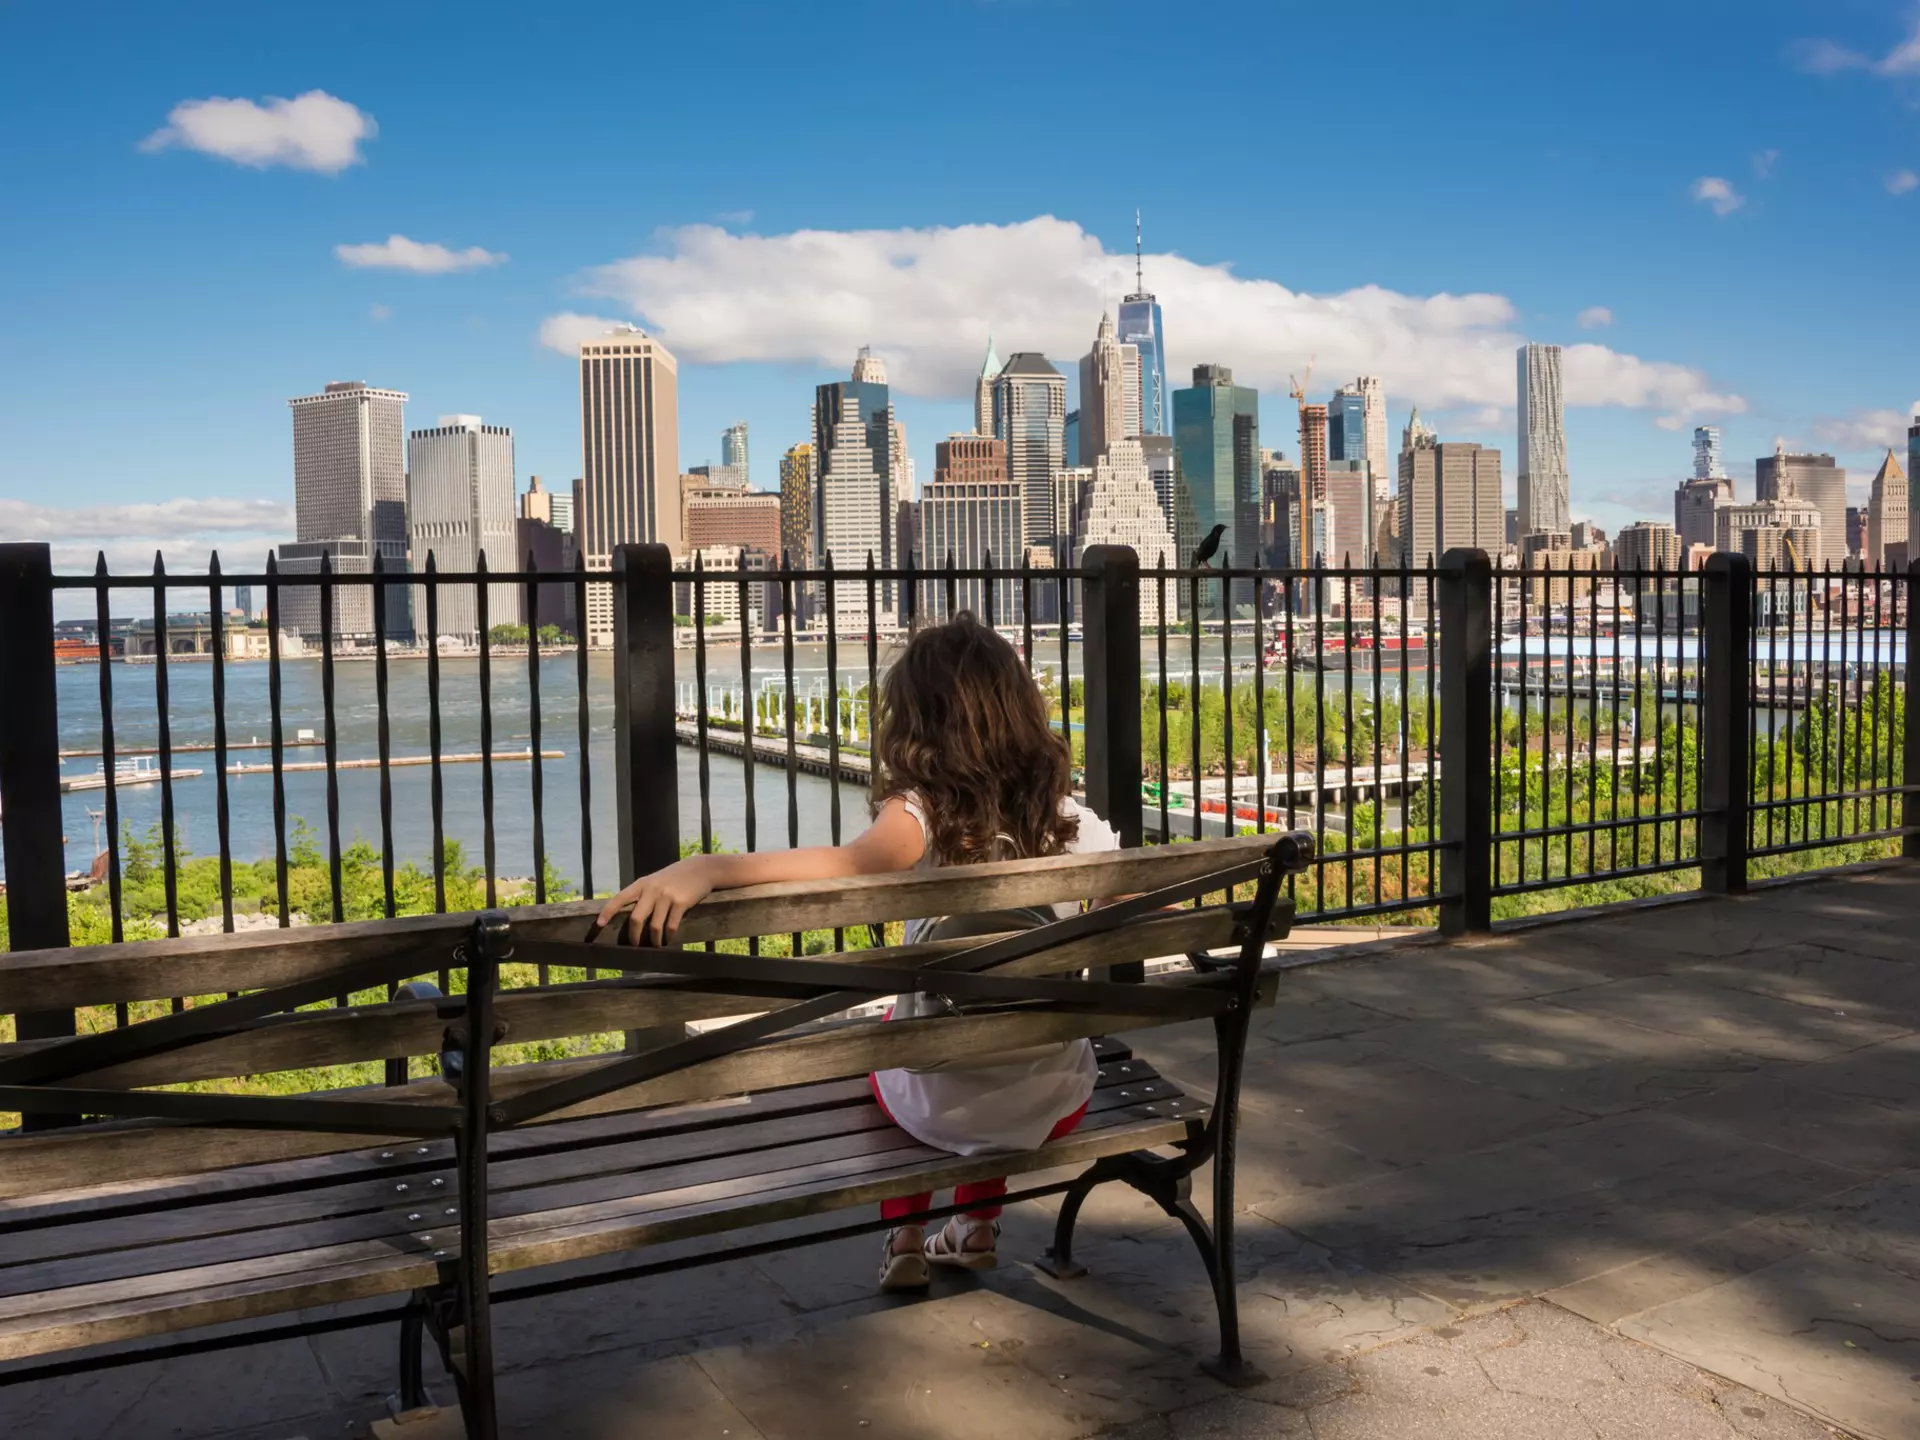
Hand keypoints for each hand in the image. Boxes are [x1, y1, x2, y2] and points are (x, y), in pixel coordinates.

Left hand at [596, 857, 716, 944]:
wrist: (701, 869)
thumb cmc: (675, 877)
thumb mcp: (655, 881)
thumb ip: (643, 895)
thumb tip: (630, 917)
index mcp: (642, 884)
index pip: (619, 899)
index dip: (608, 912)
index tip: (598, 925)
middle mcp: (652, 890)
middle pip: (636, 918)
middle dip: (633, 936)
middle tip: (634, 945)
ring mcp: (667, 896)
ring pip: (654, 926)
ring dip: (653, 940)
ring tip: (655, 945)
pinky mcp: (681, 903)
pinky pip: (671, 926)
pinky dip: (668, 936)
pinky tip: (669, 939)